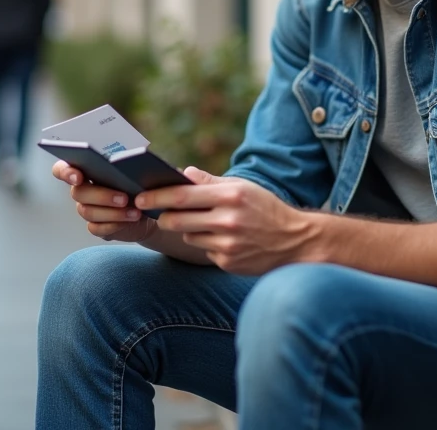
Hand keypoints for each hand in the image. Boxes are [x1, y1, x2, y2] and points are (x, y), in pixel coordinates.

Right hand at [51, 160, 156, 242]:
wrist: (147, 207)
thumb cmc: (136, 183)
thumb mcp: (133, 171)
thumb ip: (123, 166)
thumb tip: (125, 164)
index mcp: (85, 171)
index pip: (62, 169)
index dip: (65, 172)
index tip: (78, 177)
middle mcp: (82, 190)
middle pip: (78, 193)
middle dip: (101, 196)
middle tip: (124, 198)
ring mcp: (87, 209)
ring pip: (88, 212)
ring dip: (113, 213)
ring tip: (134, 212)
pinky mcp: (95, 227)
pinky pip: (97, 228)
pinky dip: (115, 225)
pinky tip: (130, 220)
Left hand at [135, 168, 319, 274]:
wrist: (296, 241)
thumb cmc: (266, 209)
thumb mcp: (244, 188)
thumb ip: (211, 182)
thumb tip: (185, 174)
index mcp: (230, 196)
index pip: (182, 195)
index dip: (156, 196)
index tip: (140, 196)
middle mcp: (228, 220)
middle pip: (176, 220)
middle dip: (165, 217)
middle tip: (161, 214)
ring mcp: (227, 244)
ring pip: (188, 237)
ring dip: (189, 231)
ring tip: (207, 224)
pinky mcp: (227, 262)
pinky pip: (204, 250)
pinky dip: (207, 244)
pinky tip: (225, 240)